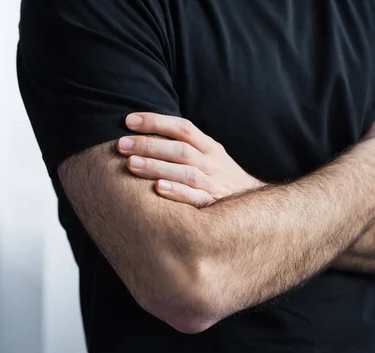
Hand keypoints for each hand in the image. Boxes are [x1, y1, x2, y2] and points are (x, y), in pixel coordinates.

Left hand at [117, 113, 263, 206]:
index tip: (129, 121)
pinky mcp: (214, 205)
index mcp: (210, 148)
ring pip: (185, 172)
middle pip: (180, 149)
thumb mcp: (210, 158)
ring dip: (157, 167)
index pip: (182, 128)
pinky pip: (196, 198)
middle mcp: (212, 163)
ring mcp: (214, 184)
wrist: (253, 209)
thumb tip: (146, 134)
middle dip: (149, 145)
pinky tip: (158, 189)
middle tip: (121, 144)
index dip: (156, 121)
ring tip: (131, 164)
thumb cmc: (221, 181)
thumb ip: (186, 147)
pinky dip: (178, 192)